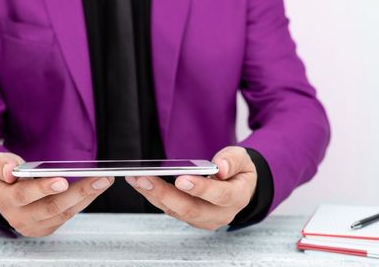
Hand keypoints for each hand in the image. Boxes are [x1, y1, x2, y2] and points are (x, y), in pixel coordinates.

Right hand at [0, 152, 113, 236]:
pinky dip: (84, 202)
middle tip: (98, 179)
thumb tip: (10, 170)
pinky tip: (96, 189)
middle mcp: (20, 217)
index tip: (63, 180)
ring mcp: (35, 225)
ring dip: (87, 196)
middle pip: (51, 207)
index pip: (24, 195)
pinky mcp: (47, 227)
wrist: (4, 197)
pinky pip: (68, 215)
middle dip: (78, 192)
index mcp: (5, 200)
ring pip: (64, 213)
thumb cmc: (4, 178)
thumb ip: (2, 164)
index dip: (43, 188)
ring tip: (104, 181)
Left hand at [125, 146, 256, 229]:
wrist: (239, 187)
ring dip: (153, 195)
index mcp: (237, 197)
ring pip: (176, 211)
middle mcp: (220, 213)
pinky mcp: (190, 218)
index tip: (181, 179)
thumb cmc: (238, 171)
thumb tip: (220, 167)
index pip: (220, 196)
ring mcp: (204, 218)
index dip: (200, 188)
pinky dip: (154, 196)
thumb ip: (232, 160)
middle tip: (144, 179)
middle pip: (191, 209)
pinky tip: (140, 183)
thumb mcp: (243, 159)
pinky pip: (170, 209)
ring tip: (135, 178)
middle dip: (165, 194)